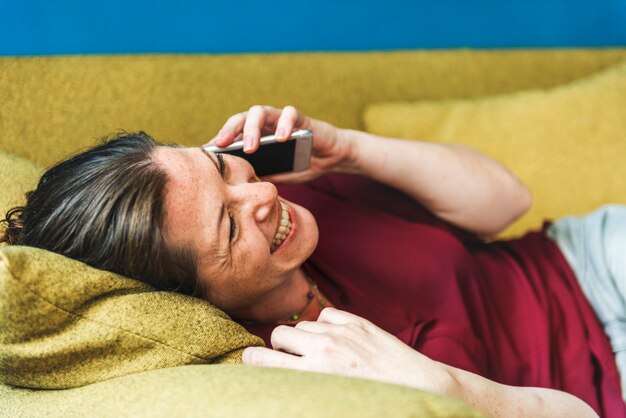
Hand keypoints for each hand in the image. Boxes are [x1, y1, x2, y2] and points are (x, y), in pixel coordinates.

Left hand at [204, 105, 354, 183]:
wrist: (332, 158)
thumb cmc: (302, 165)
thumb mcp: (279, 175)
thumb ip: (262, 174)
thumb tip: (241, 183)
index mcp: (256, 136)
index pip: (233, 133)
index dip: (219, 140)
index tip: (205, 152)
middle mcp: (265, 124)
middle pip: (241, 118)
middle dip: (229, 131)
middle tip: (222, 146)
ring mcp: (282, 118)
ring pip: (261, 112)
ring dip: (253, 128)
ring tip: (251, 146)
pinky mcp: (301, 118)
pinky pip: (291, 113)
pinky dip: (285, 123)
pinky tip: (282, 137)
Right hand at [242, 307, 451, 392]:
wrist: (417, 386)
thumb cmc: (374, 403)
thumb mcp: (331, 401)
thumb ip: (303, 385)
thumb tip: (281, 377)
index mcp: (313, 373)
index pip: (263, 359)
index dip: (251, 359)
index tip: (250, 361)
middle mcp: (323, 349)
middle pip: (278, 335)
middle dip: (279, 347)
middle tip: (288, 359)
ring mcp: (341, 332)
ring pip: (301, 324)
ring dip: (302, 337)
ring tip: (314, 352)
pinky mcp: (356, 321)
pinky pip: (323, 315)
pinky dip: (324, 325)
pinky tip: (334, 339)